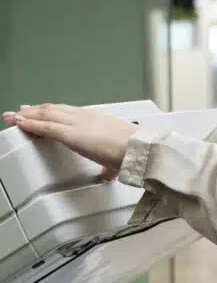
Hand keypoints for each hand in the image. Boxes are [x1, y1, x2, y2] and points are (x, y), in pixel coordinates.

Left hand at [2, 104, 137, 179]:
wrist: (138, 147)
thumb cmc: (132, 150)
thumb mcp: (116, 157)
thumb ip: (108, 165)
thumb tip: (108, 173)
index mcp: (94, 119)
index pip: (67, 111)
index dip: (51, 110)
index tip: (40, 110)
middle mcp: (84, 117)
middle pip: (52, 109)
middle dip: (34, 110)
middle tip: (20, 111)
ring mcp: (76, 124)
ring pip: (45, 115)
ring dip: (27, 115)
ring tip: (13, 116)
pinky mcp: (72, 134)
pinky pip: (46, 127)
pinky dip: (31, 124)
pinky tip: (20, 124)